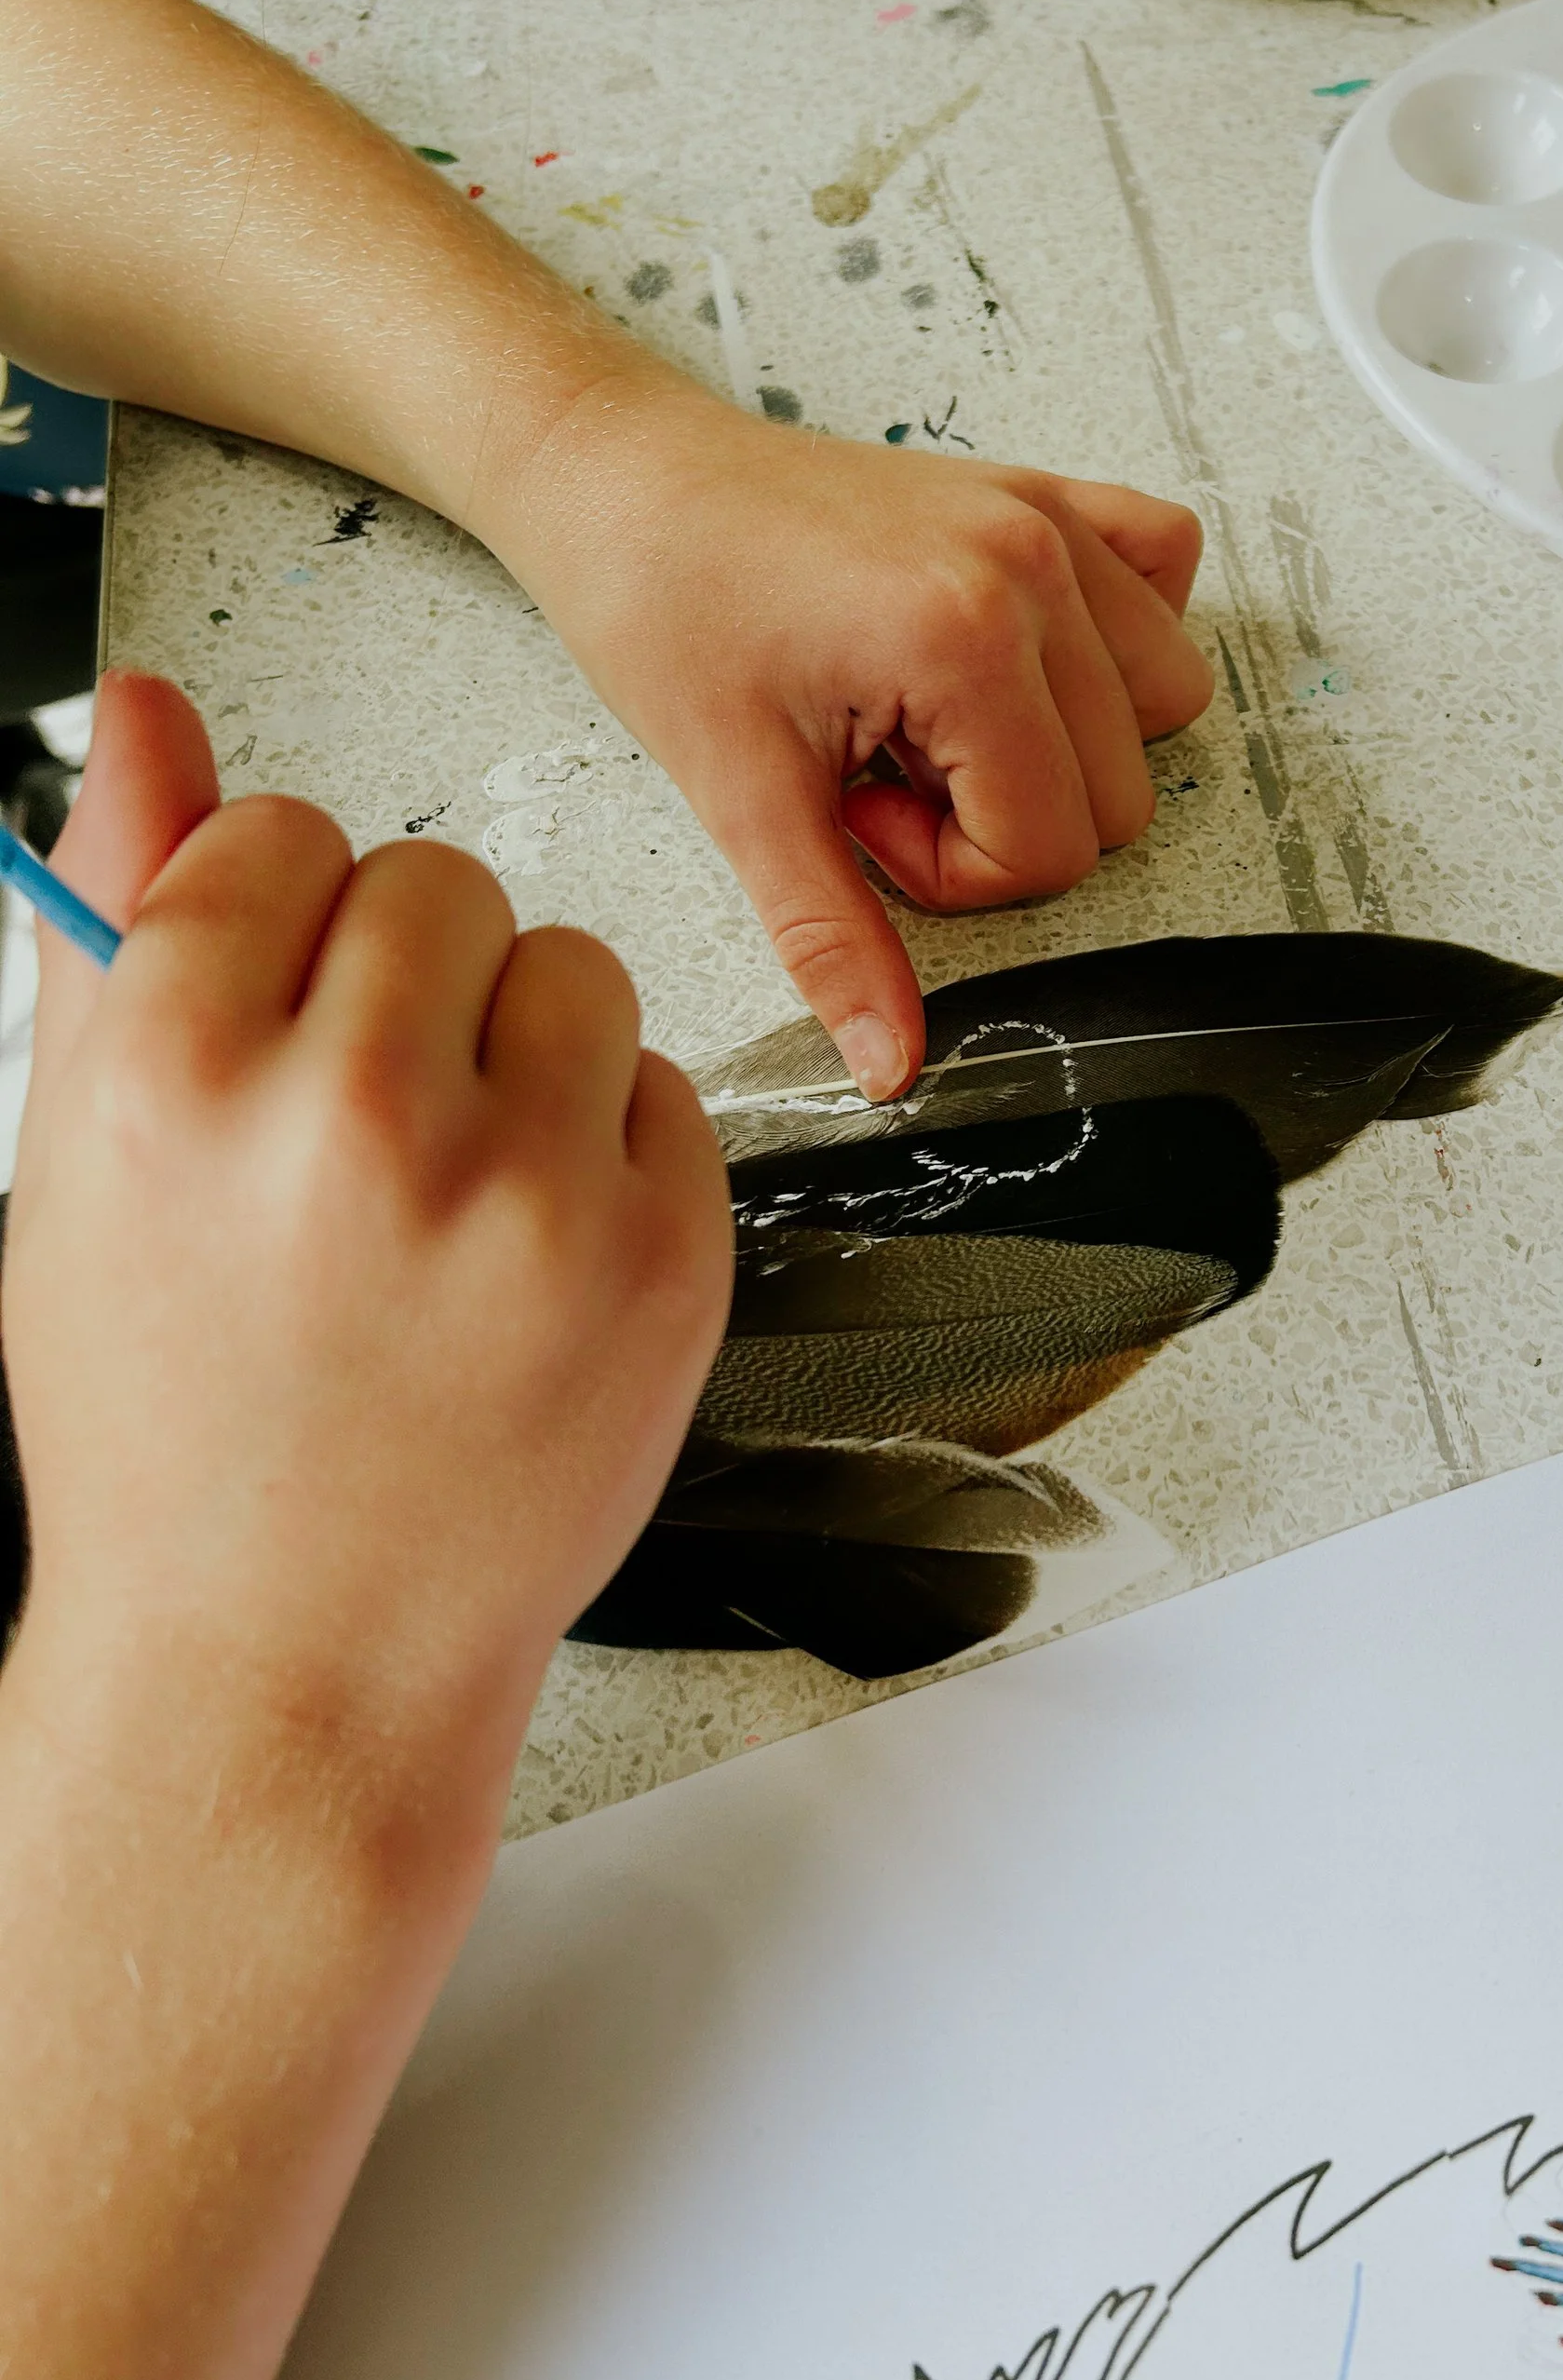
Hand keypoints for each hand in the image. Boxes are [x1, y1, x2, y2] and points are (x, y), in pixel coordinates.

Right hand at [3, 673, 732, 1751]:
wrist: (285, 1668)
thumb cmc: (173, 1434)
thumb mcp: (81, 1168)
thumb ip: (118, 915)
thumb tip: (152, 711)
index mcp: (173, 1072)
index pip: (278, 836)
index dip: (275, 928)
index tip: (272, 1021)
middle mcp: (354, 1115)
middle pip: (438, 883)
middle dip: (403, 979)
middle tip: (362, 1133)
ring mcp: (527, 1189)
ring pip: (569, 966)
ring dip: (519, 1047)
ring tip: (446, 1198)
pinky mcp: (664, 1254)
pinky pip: (661, 1088)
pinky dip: (606, 1153)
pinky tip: (524, 1266)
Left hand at [493, 379, 1213, 1101]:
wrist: (622, 481)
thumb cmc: (662, 602)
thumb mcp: (741, 797)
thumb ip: (834, 941)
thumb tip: (889, 1062)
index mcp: (964, 637)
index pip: (1053, 846)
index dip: (951, 870)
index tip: (858, 814)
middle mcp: (1031, 569)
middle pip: (1118, 795)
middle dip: (1000, 818)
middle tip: (882, 772)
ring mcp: (1048, 521)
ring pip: (1166, 700)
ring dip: (1065, 739)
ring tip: (935, 716)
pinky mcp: (1044, 493)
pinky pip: (1164, 568)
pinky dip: (1115, 630)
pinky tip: (1014, 653)